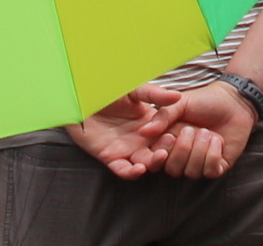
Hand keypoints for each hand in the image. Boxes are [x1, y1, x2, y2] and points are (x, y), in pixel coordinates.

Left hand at [66, 85, 182, 178]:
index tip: (181, 134)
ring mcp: (126, 149)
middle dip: (166, 151)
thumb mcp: (133, 90)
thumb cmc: (107, 90)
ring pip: (144, 163)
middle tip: (169, 145)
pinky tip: (139, 168)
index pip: (166, 134)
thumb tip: (177, 96)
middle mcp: (139, 139)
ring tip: (158, 156)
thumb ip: (154, 94)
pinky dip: (132, 173)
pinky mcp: (110, 156)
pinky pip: (123, 170)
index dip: (174, 136)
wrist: (81, 96)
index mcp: (148, 122)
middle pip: (157, 151)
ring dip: (153, 163)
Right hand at [152, 81, 257, 178]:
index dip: (161, 153)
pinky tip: (218, 140)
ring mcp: (200, 163)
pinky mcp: (217, 167)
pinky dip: (213, 155)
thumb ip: (163, 116)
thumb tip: (143, 131)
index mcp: (170, 142)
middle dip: (183, 149)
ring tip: (206, 131)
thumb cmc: (204, 100)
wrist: (233, 100)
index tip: (170, 136)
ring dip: (200, 149)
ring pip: (191, 172)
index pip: (157, 159)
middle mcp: (183, 156)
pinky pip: (210, 171)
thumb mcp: (181, 103)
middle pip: (173, 169)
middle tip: (191, 129)